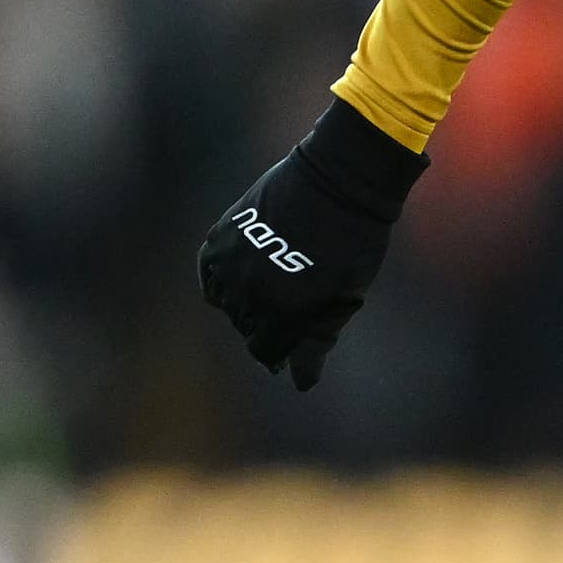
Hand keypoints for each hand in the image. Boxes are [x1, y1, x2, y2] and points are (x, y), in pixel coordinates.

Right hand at [198, 96, 424, 390]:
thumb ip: (317, 342)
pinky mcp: (220, 237)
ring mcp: (231, 264)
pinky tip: (243, 274)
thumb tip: (299, 383)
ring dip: (244, 304)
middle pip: (246, 329)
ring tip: (272, 286)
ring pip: (226, 304)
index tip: (293, 343)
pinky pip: (208, 274)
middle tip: (289, 307)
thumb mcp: (344, 299)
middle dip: (266, 327)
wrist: (339, 179)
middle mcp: (250, 292)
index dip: (281, 352)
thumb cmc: (353, 243)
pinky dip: (222, 280)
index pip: (265, 352)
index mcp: (284, 313)